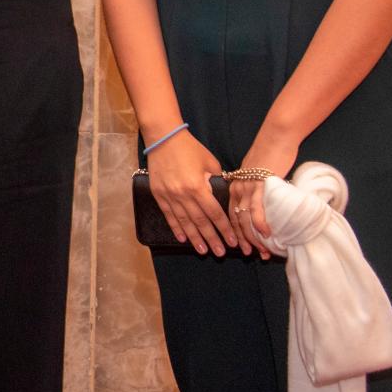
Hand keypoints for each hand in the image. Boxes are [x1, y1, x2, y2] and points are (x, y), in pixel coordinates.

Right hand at [147, 133, 234, 256]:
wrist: (163, 138)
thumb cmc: (190, 148)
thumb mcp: (209, 163)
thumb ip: (215, 181)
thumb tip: (220, 194)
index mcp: (198, 186)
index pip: (214, 213)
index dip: (224, 229)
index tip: (232, 241)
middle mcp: (183, 195)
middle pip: (200, 222)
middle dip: (212, 239)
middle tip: (220, 253)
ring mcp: (169, 196)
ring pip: (184, 222)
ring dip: (195, 238)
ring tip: (203, 251)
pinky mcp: (158, 194)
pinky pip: (169, 215)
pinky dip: (176, 228)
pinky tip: (182, 238)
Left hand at [230, 136, 298, 259]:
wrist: (276, 138)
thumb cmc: (268, 155)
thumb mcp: (254, 174)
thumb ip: (252, 189)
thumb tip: (257, 204)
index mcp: (234, 187)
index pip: (230, 215)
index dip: (235, 233)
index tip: (240, 247)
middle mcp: (237, 188)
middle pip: (236, 220)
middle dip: (242, 240)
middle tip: (249, 254)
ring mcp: (247, 187)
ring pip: (246, 217)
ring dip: (253, 236)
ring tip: (260, 250)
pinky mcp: (260, 184)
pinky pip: (258, 207)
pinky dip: (261, 222)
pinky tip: (266, 234)